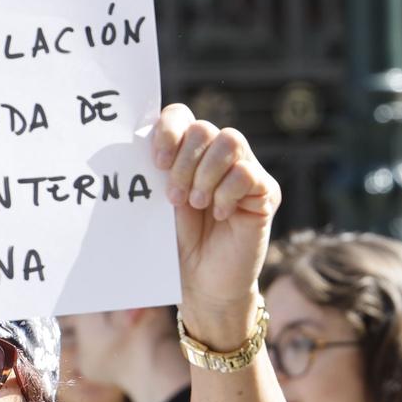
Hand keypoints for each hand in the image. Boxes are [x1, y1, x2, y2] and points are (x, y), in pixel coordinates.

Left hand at [151, 103, 280, 340]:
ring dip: (206, 174)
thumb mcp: (160, 206)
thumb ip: (156, 174)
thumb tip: (136, 144)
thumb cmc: (178, 245)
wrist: (203, 285)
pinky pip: (248, 173)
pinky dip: (228, 192)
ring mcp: (245, 171)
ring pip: (230, 141)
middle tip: (175, 197)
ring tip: (198, 204)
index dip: (168, 131)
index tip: (157, 163)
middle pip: (204, 128)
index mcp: (189, 154)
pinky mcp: (265, 192)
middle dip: (184, 162)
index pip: (180, 116)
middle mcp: (218, 156)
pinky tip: (220, 214)